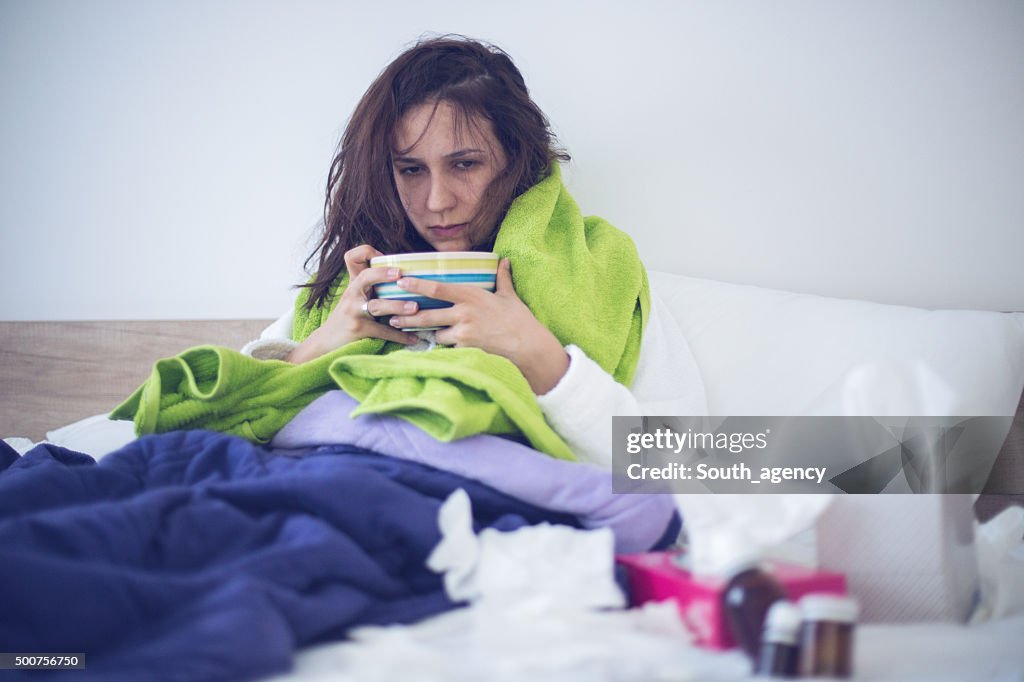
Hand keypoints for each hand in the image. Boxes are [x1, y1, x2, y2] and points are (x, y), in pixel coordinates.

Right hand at [287, 245, 419, 363]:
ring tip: (415, 308)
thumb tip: (402, 277)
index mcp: (355, 283)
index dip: (367, 251)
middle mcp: (353, 293)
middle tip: (401, 275)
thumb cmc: (347, 317)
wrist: (327, 342)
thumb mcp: (354, 297)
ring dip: (398, 306)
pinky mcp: (358, 329)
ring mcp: (354, 311)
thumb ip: (370, 285)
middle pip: (366, 276)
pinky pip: (383, 331)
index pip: (352, 257)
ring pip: (378, 305)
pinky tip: (414, 338)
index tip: (386, 257)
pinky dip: (400, 336)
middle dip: (383, 273)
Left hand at [386, 258, 569, 393]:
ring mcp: (463, 332)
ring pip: (436, 334)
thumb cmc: (520, 321)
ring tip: (416, 334)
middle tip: (392, 318)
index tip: (401, 283)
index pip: (437, 288)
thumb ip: (503, 278)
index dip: (416, 285)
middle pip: (427, 315)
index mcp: (471, 295)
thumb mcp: (510, 297)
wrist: (529, 347)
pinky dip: (445, 348)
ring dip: (429, 335)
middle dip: (407, 317)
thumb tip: (504, 261)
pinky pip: (448, 348)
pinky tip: (439, 349)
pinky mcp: (466, 349)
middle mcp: (464, 313)